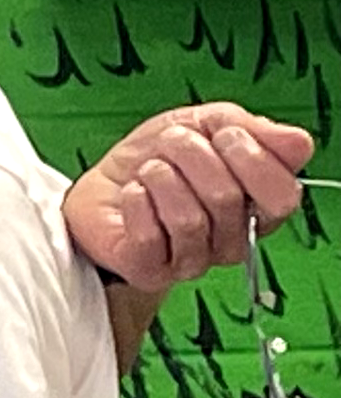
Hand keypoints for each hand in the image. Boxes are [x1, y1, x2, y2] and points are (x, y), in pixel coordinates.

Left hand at [66, 103, 311, 291]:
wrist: (99, 189)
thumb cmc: (156, 159)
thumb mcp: (205, 125)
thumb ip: (252, 130)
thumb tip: (297, 143)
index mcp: (257, 207)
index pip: (282, 195)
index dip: (252, 156)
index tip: (223, 134)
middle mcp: (232, 241)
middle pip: (228, 199)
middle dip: (193, 155)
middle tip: (171, 144)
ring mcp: (193, 261)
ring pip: (189, 219)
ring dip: (160, 178)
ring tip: (148, 170)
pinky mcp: (151, 272)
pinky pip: (151, 238)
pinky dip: (136, 202)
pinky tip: (132, 193)